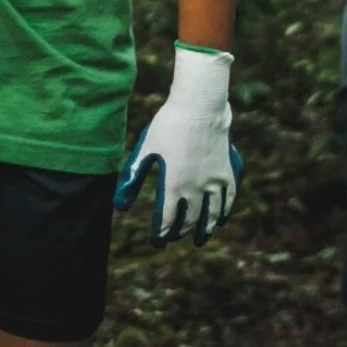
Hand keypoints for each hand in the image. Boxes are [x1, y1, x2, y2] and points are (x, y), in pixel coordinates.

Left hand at [114, 44, 243, 247]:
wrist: (200, 106)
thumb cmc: (169, 125)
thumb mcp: (146, 149)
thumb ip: (133, 178)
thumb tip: (119, 205)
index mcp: (173, 185)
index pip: (166, 220)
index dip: (161, 233)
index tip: (157, 240)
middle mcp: (196, 189)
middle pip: (189, 220)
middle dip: (181, 231)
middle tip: (174, 237)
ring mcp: (214, 181)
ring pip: (211, 215)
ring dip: (204, 229)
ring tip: (199, 239)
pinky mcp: (227, 172)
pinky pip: (227, 199)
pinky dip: (223, 213)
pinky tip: (220, 219)